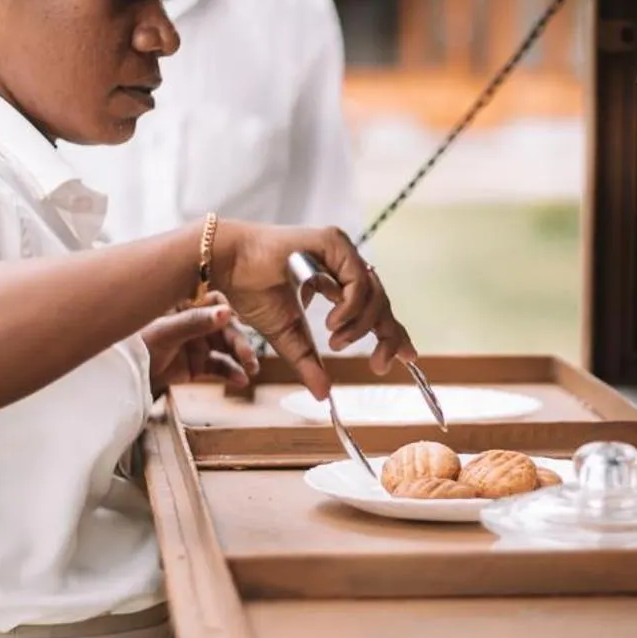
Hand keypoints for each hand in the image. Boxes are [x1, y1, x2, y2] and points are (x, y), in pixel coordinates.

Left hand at [140, 298, 258, 395]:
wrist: (124, 376)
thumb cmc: (138, 345)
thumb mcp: (166, 332)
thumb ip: (196, 322)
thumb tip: (226, 311)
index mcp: (187, 305)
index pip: (215, 302)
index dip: (226, 312)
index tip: (234, 322)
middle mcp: (196, 322)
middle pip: (226, 327)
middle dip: (239, 342)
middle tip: (248, 357)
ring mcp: (198, 343)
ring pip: (227, 348)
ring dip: (240, 358)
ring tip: (251, 370)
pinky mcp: (199, 365)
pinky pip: (220, 367)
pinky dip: (231, 373)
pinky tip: (241, 380)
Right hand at [209, 222, 414, 397]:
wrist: (229, 267)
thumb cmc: (253, 292)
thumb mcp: (289, 337)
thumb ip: (309, 362)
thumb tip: (324, 395)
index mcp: (334, 283)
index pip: (374, 308)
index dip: (392, 332)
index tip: (408, 357)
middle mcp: (342, 265)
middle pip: (381, 303)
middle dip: (388, 336)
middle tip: (379, 365)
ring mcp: (340, 252)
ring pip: (374, 294)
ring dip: (360, 326)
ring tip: (336, 341)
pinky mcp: (334, 242)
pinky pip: (358, 281)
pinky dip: (350, 308)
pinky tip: (332, 324)